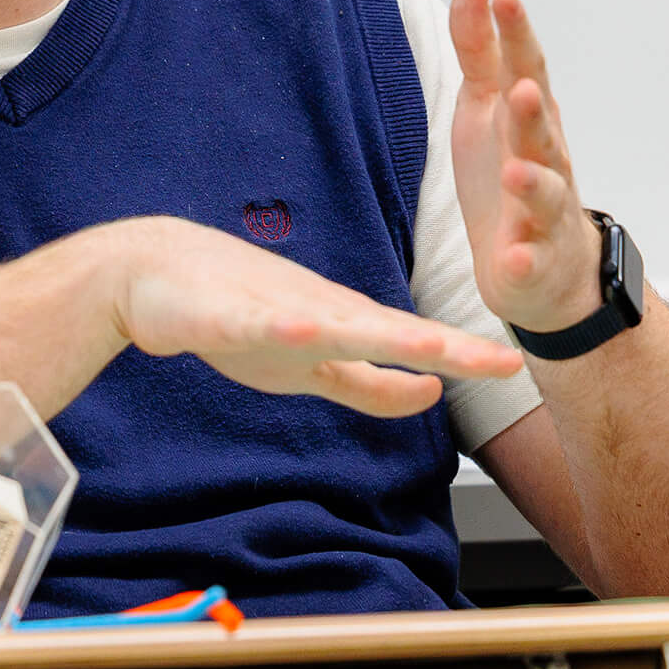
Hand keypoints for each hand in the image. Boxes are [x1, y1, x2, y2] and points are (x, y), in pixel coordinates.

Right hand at [111, 216, 519, 416]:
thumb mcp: (312, 364)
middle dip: (443, 348)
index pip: (413, 345)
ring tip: (425, 350)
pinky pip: (255, 323)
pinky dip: (280, 326)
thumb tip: (431, 396)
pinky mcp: (224, 314)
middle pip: (391, 333)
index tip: (515, 367)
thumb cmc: (236, 310)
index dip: (462, 358)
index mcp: (344, 325)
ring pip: (334, 324)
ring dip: (379, 335)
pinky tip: (303, 330)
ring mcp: (273, 310)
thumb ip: (371, 384)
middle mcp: (320, 313)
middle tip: (499, 360)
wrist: (153, 272)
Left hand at [449, 0, 603, 334]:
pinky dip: (524, 258)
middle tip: (523, 87)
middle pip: (539, 131)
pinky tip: (515, 257)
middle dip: (532, 110)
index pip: (525, 68)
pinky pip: (530, 259)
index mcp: (528, 118)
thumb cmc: (510, 170)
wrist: (547, 267)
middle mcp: (545, 159)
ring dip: (531, 182)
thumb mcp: (486, 105)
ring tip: (514, 172)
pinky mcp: (533, 259)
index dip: (515, 32)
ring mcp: (544, 212)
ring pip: (543, 195)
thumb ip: (479, 48)